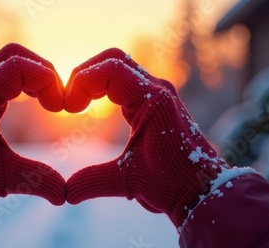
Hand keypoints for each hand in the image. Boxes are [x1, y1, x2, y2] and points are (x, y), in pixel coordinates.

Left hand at [0, 43, 65, 205]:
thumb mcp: (6, 178)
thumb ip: (40, 180)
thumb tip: (65, 195)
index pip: (19, 66)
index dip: (47, 80)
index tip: (58, 106)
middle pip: (13, 54)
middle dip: (41, 70)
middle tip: (56, 97)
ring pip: (5, 61)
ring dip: (31, 75)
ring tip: (47, 100)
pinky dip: (19, 81)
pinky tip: (30, 101)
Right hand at [65, 48, 228, 226]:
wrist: (203, 189)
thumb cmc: (173, 185)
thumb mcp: (129, 182)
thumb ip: (93, 182)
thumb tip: (65, 193)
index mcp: (153, 101)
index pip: (110, 69)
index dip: (82, 82)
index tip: (69, 108)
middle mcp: (157, 90)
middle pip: (113, 59)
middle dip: (85, 74)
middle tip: (70, 101)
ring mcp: (158, 93)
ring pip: (119, 66)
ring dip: (94, 79)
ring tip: (77, 104)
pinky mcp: (155, 101)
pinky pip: (125, 80)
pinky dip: (104, 86)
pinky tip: (92, 105)